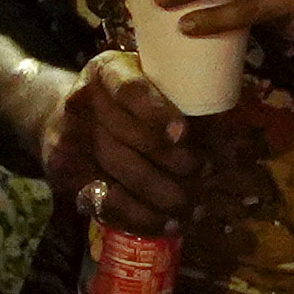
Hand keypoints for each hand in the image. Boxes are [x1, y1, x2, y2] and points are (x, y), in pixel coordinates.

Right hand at [39, 51, 200, 234]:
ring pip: (120, 172)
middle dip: (170, 159)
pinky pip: (106, 203)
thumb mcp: (143, 78)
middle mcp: (84, 104)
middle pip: (127, 136)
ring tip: (195, 204)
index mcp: (106, 71)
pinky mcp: (69, 177)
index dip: (155, 111)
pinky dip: (141, 216)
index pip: (129, 89)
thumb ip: (176, 95)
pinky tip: (169, 223)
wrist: (60, 115)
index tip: (183, 131)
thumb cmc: (121, 97)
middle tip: (204, 171)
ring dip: (162, 193)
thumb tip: (233, 128)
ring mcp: (71, 142)